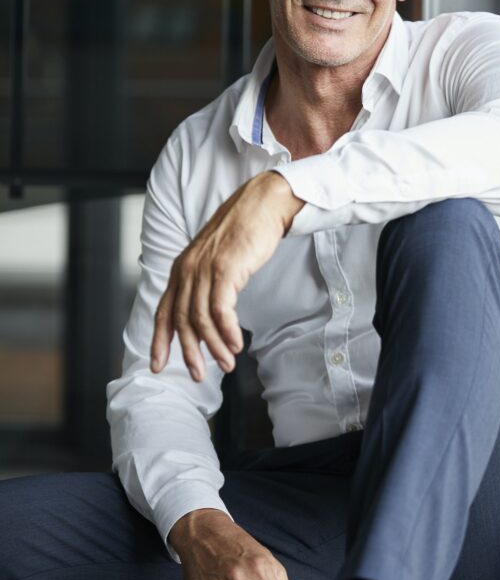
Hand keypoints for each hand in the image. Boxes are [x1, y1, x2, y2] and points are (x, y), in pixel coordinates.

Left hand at [151, 171, 302, 380]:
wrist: (263, 204)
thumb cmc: (243, 231)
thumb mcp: (215, 258)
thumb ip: (205, 282)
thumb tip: (206, 314)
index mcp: (181, 268)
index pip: (164, 311)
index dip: (159, 341)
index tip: (158, 365)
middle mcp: (188, 270)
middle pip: (182, 321)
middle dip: (190, 353)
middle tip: (199, 375)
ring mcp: (205, 269)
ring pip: (202, 320)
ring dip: (215, 347)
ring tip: (228, 364)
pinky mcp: (225, 269)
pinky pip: (221, 310)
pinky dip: (227, 332)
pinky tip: (236, 344)